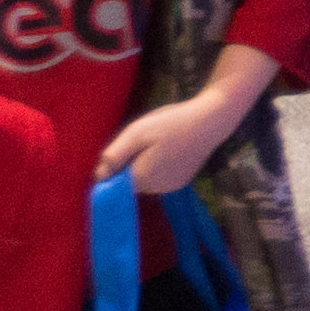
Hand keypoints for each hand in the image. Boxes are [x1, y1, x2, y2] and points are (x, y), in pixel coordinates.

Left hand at [101, 91, 244, 194]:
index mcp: (142, 178)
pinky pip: (158, 180)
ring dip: (143, 166)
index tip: (123, 148)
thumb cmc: (172, 122)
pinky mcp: (181, 183)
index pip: (114, 183)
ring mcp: (170, 187)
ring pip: (144, 181)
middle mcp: (156, 189)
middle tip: (142, 141)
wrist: (211, 121)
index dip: (114, 166)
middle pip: (130, 182)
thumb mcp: (137, 132)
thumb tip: (98, 176)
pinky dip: (157, 168)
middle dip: (129, 164)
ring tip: (157, 143)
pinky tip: (168, 150)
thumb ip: (115, 155)